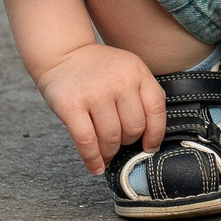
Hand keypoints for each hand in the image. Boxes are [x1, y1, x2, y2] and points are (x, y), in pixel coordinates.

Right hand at [33, 42, 165, 173]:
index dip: (155, 134)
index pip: (156, 110)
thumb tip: (150, 137)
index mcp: (138, 72)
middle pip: (134, 128)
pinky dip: (92, 159)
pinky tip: (96, 166)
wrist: (63, 54)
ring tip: (107, 153)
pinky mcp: (72, 105)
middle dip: (128, 141)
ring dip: (110, 152)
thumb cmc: (99, 69)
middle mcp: (119, 81)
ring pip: (112, 138)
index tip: (149, 147)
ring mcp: (95, 93)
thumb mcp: (128, 70)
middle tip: (119, 143)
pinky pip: (87, 142)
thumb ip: (141, 95)